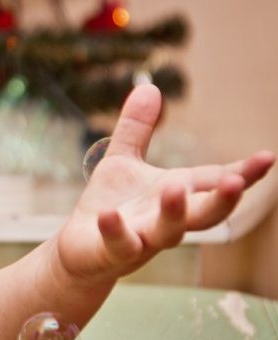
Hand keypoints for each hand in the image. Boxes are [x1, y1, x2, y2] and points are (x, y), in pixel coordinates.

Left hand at [55, 84, 273, 283]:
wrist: (79, 252)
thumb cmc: (110, 206)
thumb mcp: (122, 161)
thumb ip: (136, 129)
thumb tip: (149, 86)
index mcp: (175, 194)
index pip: (213, 182)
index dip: (243, 173)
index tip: (268, 157)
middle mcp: (166, 219)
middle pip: (205, 214)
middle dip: (223, 200)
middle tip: (237, 181)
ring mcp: (142, 239)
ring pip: (168, 232)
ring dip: (175, 213)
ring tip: (175, 188)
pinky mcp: (112, 252)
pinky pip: (119, 244)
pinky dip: (115, 230)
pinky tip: (109, 215)